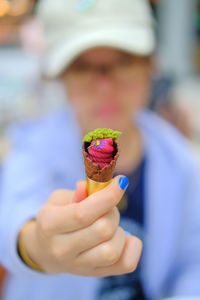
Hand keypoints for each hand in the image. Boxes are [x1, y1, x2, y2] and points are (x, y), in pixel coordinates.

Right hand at [20, 176, 141, 276]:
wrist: (45, 250)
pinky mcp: (95, 273)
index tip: (121, 182)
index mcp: (50, 225)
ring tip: (109, 224)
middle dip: (112, 211)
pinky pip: (126, 264)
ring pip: (113, 250)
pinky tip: (123, 237)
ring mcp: (79, 266)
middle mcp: (62, 249)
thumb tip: (91, 186)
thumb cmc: (55, 218)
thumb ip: (76, 193)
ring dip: (118, 231)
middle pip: (103, 229)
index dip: (107, 196)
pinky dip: (132, 247)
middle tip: (106, 206)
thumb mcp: (58, 200)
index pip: (83, 213)